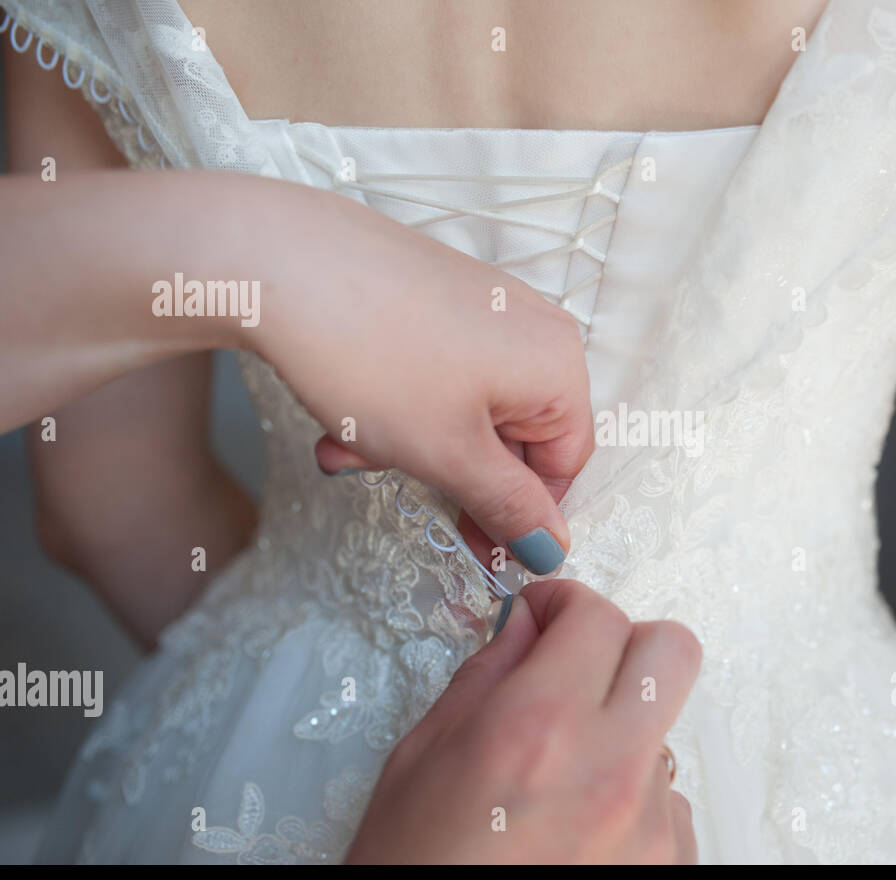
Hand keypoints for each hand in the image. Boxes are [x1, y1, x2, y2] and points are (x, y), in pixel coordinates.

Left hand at [245, 182, 594, 573]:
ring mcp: (484, 305)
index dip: (519, 515)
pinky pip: (438, 372)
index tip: (472, 547)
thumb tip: (551, 547)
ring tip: (346, 446)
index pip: (563, 465)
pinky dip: (397, 405)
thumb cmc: (371, 352)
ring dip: (410, 444)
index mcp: (557, 364)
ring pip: (466, 409)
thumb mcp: (447, 453)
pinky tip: (343, 413)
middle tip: (389, 482)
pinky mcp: (438, 295)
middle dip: (446, 472)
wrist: (276, 258)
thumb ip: (508, 508)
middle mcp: (532, 327)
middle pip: (512, 437)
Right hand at [346, 580, 701, 863]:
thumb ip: (487, 677)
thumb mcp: (420, 761)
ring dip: (623, 732)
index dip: (567, 603)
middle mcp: (610, 771)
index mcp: (537, 729)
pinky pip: (669, 801)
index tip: (547, 615)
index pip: (597, 615)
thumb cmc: (412, 875)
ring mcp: (650, 826)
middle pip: (673, 651)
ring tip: (561, 781)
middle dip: (624, 644)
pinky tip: (577, 834)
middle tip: (578, 668)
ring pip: (667, 730)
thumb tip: (528, 627)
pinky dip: (631, 801)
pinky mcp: (670, 868)